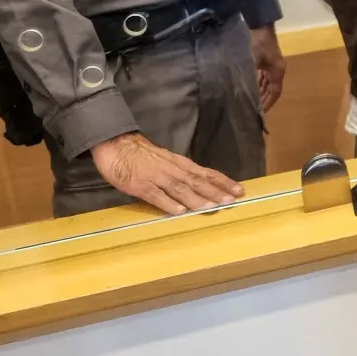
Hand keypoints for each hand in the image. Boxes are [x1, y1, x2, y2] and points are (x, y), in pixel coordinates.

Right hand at [90, 132, 244, 215]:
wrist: (117, 145)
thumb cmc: (143, 155)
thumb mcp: (168, 161)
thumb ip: (183, 173)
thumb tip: (201, 186)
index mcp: (181, 164)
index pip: (207, 173)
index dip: (223, 182)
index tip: (239, 190)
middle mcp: (173, 170)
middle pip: (197, 181)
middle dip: (215, 192)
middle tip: (231, 201)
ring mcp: (157, 177)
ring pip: (180, 188)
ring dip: (196, 198)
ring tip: (210, 207)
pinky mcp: (140, 185)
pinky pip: (156, 195)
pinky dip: (168, 203)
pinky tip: (178, 211)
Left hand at [249, 24, 285, 112]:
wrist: (260, 25)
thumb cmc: (259, 43)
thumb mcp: (253, 60)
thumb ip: (250, 75)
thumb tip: (242, 90)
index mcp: (278, 71)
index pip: (275, 92)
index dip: (269, 103)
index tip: (261, 112)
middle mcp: (277, 70)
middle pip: (272, 89)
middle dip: (264, 99)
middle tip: (254, 110)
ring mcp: (272, 65)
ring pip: (267, 83)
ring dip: (260, 92)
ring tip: (251, 102)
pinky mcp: (266, 61)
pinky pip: (263, 77)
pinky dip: (258, 84)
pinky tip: (250, 89)